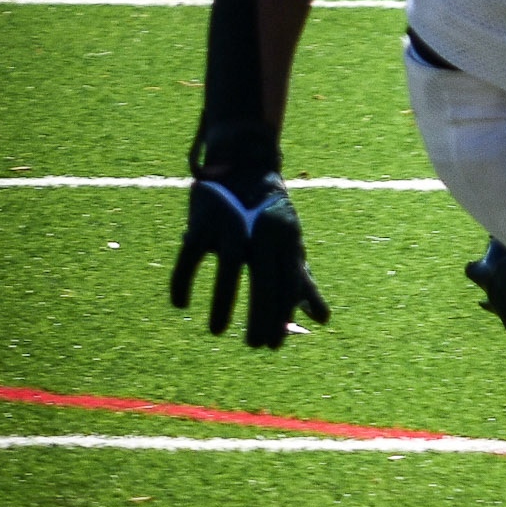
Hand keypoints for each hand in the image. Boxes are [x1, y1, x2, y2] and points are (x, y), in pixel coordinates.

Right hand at [170, 166, 328, 348]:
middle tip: (255, 345)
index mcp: (287, 238)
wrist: (242, 161)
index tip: (274, 345)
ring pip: (229, 270)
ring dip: (223, 304)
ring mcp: (231, 225)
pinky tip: (181, 304)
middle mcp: (262, 231)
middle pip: (264, 280)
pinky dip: (183, 282)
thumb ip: (303, 282)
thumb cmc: (270, 213)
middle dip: (260, 316)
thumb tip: (324, 320)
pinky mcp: (202, 221)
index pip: (288, 284)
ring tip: (217, 331)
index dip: (282, 316)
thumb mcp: (291, 243)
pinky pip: (190, 258)